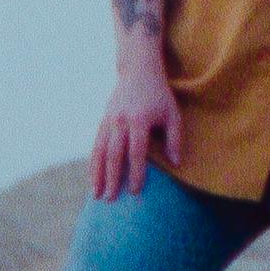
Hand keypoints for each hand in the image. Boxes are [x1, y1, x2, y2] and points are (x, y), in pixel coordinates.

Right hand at [87, 65, 182, 195]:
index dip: (136, 172)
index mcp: (139, 120)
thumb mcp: (172, 114)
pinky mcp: (103, 121)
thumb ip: (175, 139)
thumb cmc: (159, 95)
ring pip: (100, 152)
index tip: (136, 191)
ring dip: (98, 175)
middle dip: (112, 179)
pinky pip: (96, 145)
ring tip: (97, 195)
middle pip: (114, 155)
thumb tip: (176, 164)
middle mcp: (120, 121)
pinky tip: (93, 179)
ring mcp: (109, 121)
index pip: (136, 152)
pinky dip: (94, 163)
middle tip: (111, 199)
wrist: (138, 71)